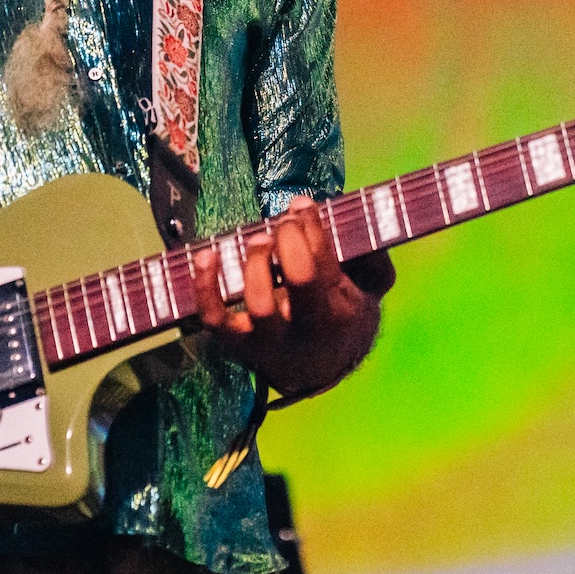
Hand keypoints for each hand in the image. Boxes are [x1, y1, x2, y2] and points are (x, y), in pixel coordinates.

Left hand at [189, 198, 385, 397]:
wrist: (317, 369)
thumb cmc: (341, 314)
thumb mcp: (368, 289)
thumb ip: (369, 254)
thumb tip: (348, 217)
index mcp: (340, 312)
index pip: (327, 263)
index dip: (311, 226)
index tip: (300, 204)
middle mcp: (306, 330)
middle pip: (300, 280)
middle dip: (291, 241)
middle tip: (284, 224)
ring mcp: (269, 341)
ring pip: (260, 304)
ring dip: (256, 263)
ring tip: (259, 240)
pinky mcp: (237, 345)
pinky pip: (214, 318)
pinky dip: (205, 286)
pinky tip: (206, 255)